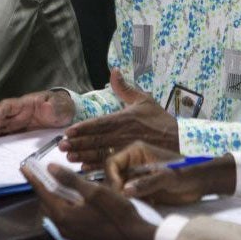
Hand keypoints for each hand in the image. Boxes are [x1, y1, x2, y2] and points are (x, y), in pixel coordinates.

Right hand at [0, 90, 74, 142]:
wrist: (65, 116)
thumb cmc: (61, 107)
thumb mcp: (61, 106)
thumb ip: (55, 107)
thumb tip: (46, 108)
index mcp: (25, 104)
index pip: (9, 105)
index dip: (0, 113)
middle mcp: (16, 114)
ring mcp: (14, 124)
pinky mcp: (16, 134)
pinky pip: (0, 136)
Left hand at [22, 162, 155, 239]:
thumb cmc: (116, 214)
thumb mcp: (94, 192)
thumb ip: (70, 180)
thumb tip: (50, 168)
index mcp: (64, 215)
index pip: (43, 192)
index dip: (34, 178)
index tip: (25, 167)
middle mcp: (64, 228)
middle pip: (47, 204)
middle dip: (44, 187)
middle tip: (43, 173)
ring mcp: (72, 236)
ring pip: (58, 212)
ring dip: (56, 197)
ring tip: (59, 183)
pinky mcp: (81, 239)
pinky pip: (68, 220)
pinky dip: (67, 207)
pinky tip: (77, 200)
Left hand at [60, 68, 178, 168]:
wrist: (179, 141)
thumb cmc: (161, 120)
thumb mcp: (144, 100)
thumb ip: (125, 88)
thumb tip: (114, 70)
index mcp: (124, 118)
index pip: (99, 123)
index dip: (83, 128)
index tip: (68, 131)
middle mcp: (123, 134)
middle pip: (96, 139)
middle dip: (78, 142)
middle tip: (61, 145)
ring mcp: (126, 149)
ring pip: (100, 153)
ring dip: (83, 155)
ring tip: (69, 157)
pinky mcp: (130, 161)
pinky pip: (111, 164)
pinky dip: (96, 167)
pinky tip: (85, 168)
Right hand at [106, 141, 236, 204]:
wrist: (200, 182)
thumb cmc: (185, 172)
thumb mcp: (166, 177)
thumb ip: (146, 183)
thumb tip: (125, 190)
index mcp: (136, 152)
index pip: (112, 163)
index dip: (112, 177)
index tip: (120, 191)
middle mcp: (133, 163)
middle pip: (112, 177)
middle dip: (117, 189)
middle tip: (127, 201)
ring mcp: (137, 177)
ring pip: (119, 188)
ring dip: (124, 197)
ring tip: (137, 203)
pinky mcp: (142, 189)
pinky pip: (129, 197)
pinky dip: (132, 202)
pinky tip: (145, 204)